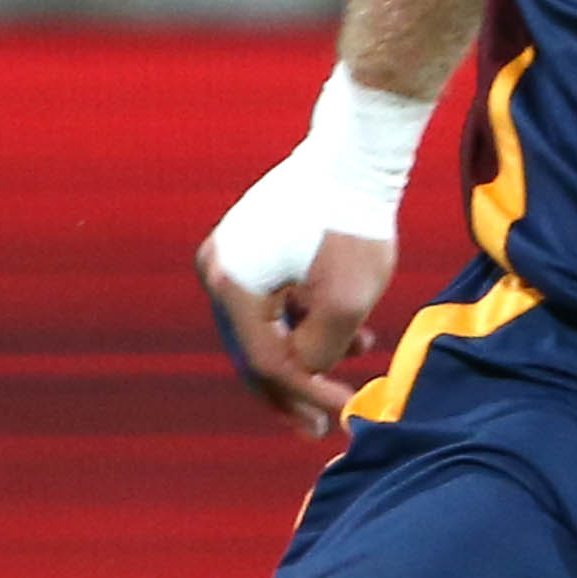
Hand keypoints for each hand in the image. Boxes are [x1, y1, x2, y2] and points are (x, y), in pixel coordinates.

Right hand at [199, 223, 397, 433]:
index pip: (263, 360)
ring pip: (269, 325)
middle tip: (323, 426)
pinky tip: (353, 339)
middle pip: (255, 348)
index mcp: (231, 283)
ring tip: (351, 375)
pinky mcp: (254, 242)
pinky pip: (275, 299)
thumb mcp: (345, 302)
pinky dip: (307, 321)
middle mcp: (219, 268)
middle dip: (295, 388)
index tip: (339, 417)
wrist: (357, 152)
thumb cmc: (353, 223)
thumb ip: (318, 352)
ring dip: (308, 354)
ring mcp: (232, 253)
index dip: (302, 396)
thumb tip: (303, 372)